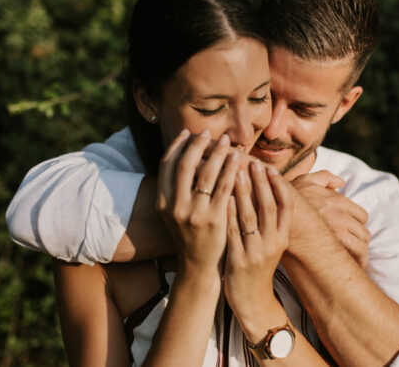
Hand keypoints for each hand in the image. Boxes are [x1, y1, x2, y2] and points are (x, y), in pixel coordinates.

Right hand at [156, 129, 239, 276]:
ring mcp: (194, 213)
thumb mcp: (174, 213)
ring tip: (226, 141)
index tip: (188, 133)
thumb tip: (185, 154)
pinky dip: (230, 169)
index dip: (177, 146)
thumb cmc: (190, 234)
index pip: (166, 165)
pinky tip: (237, 159)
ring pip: (205, 173)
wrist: (199, 266)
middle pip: (184, 165)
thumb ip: (176, 188)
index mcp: (162, 202)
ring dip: (216, 153)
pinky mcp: (214, 219)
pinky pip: (224, 187)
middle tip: (208, 132)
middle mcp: (175, 207)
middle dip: (197, 145)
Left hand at [224, 160, 291, 318]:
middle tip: (251, 163)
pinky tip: (222, 198)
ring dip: (243, 193)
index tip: (269, 168)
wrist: (252, 301)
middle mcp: (273, 244)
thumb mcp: (272, 244)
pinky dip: (229, 214)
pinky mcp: (238, 261)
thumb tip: (266, 191)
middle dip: (260, 183)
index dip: (279, 186)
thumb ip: (270, 221)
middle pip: (269, 207)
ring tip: (235, 172)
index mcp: (283, 238)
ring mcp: (256, 253)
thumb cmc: (259, 266)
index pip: (286, 207)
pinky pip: (233, 233)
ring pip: (250, 217)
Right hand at [291, 171, 370, 267]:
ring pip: (361, 248)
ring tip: (354, 263)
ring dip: (360, 256)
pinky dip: (353, 264)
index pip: (362, 217)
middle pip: (364, 234)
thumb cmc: (289, 197)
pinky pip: (350, 258)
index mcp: (339, 201)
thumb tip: (341, 182)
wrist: (274, 212)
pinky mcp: (330, 247)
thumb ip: (325, 177)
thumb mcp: (305, 180)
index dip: (358, 226)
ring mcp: (337, 232)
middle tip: (354, 250)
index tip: (353, 233)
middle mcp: (341, 216)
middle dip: (360, 242)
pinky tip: (346, 268)